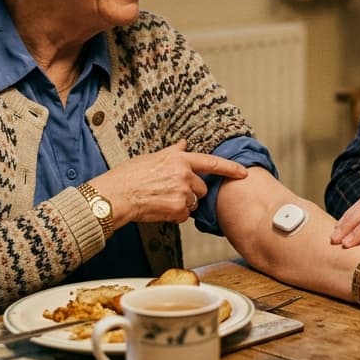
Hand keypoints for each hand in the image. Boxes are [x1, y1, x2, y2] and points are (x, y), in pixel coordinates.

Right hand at [92, 140, 246, 224]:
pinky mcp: (177, 210)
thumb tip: (184, 144)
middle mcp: (183, 175)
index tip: (243, 172)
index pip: (211, 162)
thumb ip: (172, 152)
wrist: (116, 196)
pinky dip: (175, 215)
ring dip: (182, 204)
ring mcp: (181, 193)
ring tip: (161, 199)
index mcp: (178, 160)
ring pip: (193, 203)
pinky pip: (184, 215)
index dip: (230, 168)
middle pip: (202, 188)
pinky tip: (159, 208)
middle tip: (170, 191)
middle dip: (191, 191)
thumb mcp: (151, 157)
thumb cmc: (129, 176)